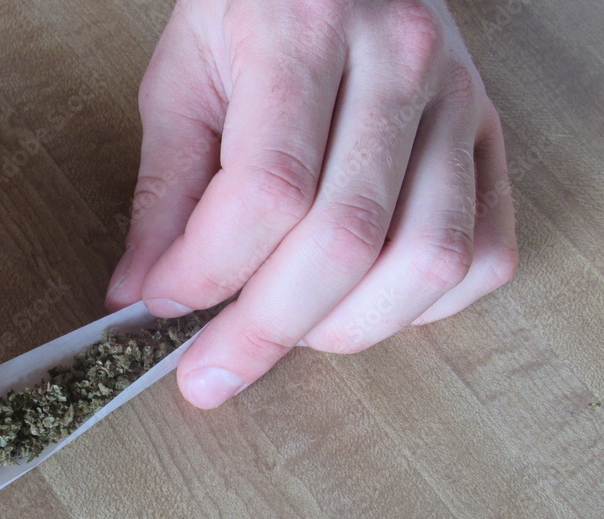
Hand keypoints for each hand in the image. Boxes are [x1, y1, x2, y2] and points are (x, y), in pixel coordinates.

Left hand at [106, 0, 518, 407]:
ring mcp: (459, 102)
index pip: (267, 190)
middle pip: (345, 239)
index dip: (208, 272)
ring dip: (344, 328)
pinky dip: (420, 308)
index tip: (162, 308)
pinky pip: (483, 254)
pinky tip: (358, 303)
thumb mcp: (182, 79)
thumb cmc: (250, 10)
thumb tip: (141, 293)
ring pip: (426, 259)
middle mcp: (401, 61)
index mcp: (305, 29)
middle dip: (265, 331)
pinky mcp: (489, 137)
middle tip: (212, 371)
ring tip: (285, 332)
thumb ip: (163, 190)